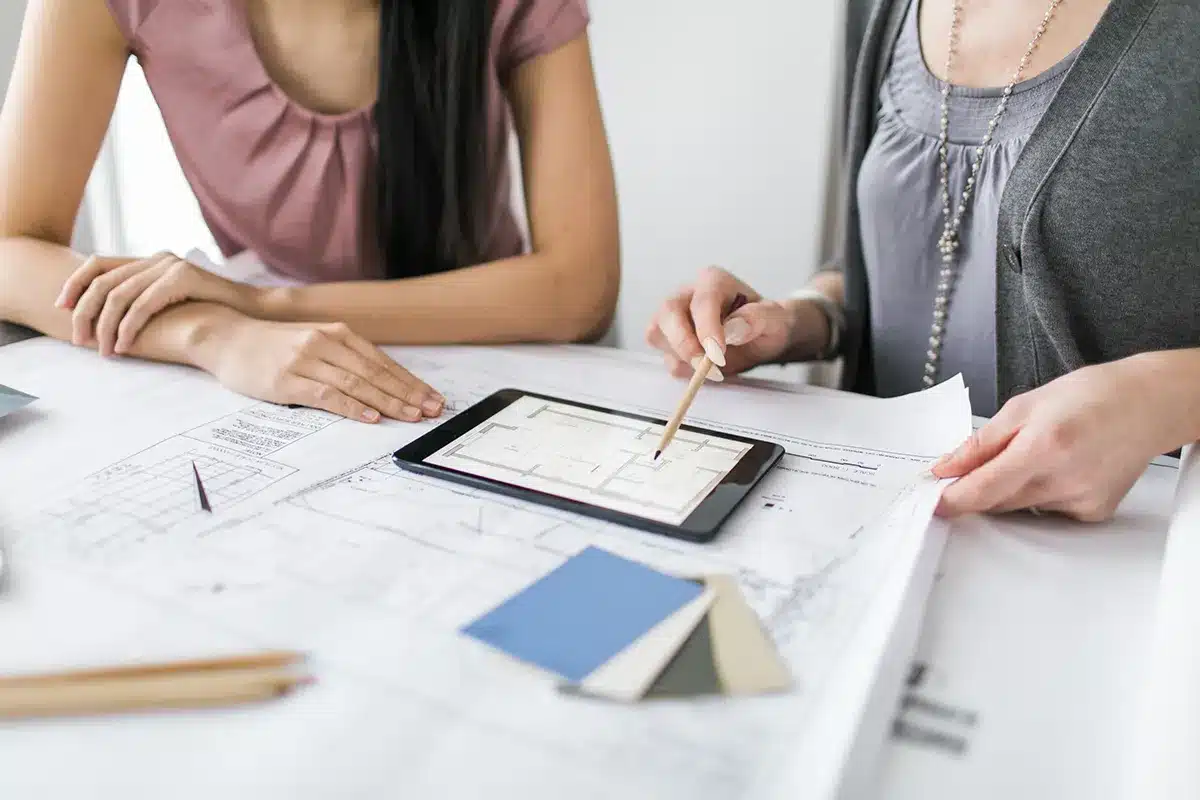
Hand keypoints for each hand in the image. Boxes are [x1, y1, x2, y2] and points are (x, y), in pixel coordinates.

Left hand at [56, 253, 257, 355]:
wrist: (254, 313)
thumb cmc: (215, 313)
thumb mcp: (174, 304)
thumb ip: (148, 302)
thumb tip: (112, 321)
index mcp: (151, 261)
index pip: (98, 264)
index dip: (74, 284)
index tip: (61, 309)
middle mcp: (157, 258)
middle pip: (103, 281)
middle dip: (84, 312)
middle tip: (78, 341)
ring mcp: (171, 266)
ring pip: (119, 295)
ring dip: (105, 326)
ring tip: (104, 351)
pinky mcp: (183, 278)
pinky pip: (144, 304)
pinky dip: (129, 327)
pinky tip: (125, 345)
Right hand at [200, 316, 444, 423]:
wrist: (226, 337)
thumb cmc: (272, 345)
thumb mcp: (313, 342)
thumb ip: (344, 358)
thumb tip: (382, 383)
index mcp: (337, 333)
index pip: (383, 362)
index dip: (410, 381)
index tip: (432, 397)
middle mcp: (325, 343)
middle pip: (376, 373)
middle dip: (409, 394)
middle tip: (433, 410)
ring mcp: (306, 360)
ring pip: (357, 384)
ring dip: (388, 402)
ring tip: (412, 416)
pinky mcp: (287, 380)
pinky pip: (327, 395)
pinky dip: (352, 407)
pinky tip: (371, 417)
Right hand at [645, 267, 827, 380]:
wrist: (762, 338)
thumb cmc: (767, 323)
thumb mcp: (776, 319)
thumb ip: (758, 318)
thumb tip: (734, 328)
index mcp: (713, 281)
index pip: (702, 301)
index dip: (706, 328)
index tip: (717, 354)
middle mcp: (688, 294)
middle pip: (668, 312)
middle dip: (684, 343)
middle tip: (706, 367)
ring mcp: (674, 317)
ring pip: (658, 334)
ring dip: (682, 357)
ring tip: (714, 368)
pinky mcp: (669, 340)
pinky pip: (665, 356)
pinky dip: (683, 368)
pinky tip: (707, 367)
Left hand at [933, 354, 1198, 521]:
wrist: (1147, 405)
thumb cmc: (1090, 396)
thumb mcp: (1023, 406)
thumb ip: (980, 443)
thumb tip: (946, 468)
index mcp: (1043, 447)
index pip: (983, 489)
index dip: (953, 500)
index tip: (933, 502)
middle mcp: (1063, 480)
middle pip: (998, 501)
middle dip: (981, 486)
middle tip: (991, 460)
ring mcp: (1080, 500)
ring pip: (1020, 506)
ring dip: (1014, 487)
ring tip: (1042, 452)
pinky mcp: (1092, 512)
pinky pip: (1047, 509)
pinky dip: (1041, 492)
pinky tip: (1062, 466)